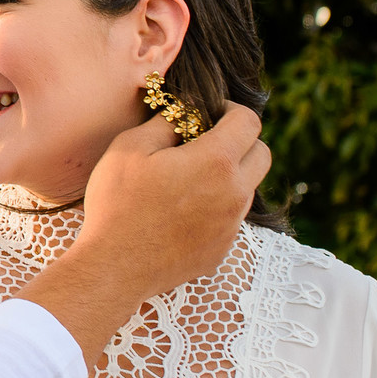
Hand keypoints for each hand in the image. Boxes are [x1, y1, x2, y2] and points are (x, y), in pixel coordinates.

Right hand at [16, 101, 269, 366]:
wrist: (113, 268)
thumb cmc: (117, 204)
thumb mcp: (130, 147)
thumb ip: (165, 121)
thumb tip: (185, 112)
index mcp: (216, 162)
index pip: (249, 122)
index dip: (232, 109)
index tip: (212, 113)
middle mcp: (234, 194)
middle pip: (262, 154)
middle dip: (242, 140)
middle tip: (209, 141)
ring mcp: (231, 225)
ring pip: (248, 188)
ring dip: (230, 175)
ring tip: (190, 179)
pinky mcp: (223, 249)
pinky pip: (232, 218)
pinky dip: (217, 207)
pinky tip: (183, 211)